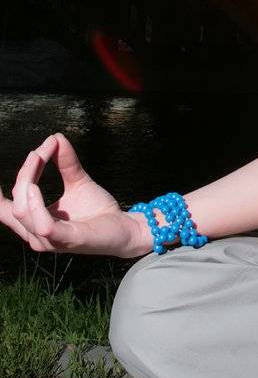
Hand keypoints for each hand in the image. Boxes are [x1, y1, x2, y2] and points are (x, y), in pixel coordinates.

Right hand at [0, 132, 145, 257]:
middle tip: (39, 152)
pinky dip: (37, 204)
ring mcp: (50, 239)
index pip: (6, 209)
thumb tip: (55, 137)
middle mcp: (36, 234)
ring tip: (39, 157)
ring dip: (28, 181)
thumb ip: (65, 162)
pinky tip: (37, 186)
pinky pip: (44, 225)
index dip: (0, 193)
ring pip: (23, 212)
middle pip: (15, 205)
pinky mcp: (67, 239)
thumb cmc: (98, 210)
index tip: (11, 166)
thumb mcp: (78, 181)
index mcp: (35, 223)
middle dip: (23, 174)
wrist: (124, 227)